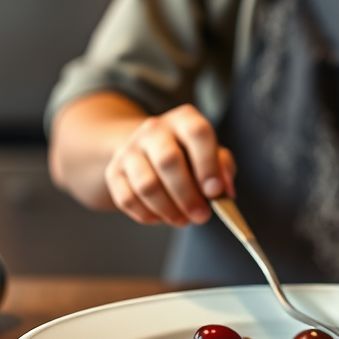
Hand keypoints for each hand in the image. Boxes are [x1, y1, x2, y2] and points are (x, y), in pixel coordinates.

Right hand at [104, 105, 235, 226]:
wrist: (147, 147)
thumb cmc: (187, 153)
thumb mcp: (210, 151)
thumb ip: (223, 167)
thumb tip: (225, 191)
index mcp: (184, 119)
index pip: (197, 133)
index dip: (208, 164)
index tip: (215, 191)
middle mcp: (154, 129)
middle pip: (168, 160)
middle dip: (187, 195)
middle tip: (201, 216)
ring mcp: (130, 149)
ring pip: (146, 184)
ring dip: (168, 209)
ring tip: (183, 219)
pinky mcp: (114, 171)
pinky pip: (127, 199)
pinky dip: (147, 214)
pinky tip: (161, 216)